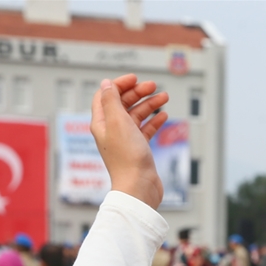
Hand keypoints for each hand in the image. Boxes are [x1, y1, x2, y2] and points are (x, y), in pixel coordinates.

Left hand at [91, 74, 168, 208]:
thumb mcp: (117, 121)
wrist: (139, 187)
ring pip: (137, 115)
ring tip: (163, 98)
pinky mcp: (138, 150)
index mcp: (102, 123)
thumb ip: (111, 100)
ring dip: (149, 105)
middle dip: (138, 92)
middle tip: (153, 86)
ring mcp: (125, 140)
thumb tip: (106, 84)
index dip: (120, 84)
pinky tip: (163, 116)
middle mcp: (112, 131)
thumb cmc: (127, 159)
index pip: (106, 95)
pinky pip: (145, 130)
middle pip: (123, 103)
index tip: (135, 79)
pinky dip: (154, 121)